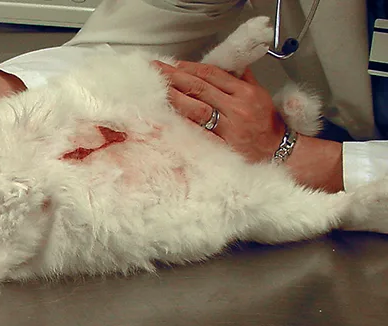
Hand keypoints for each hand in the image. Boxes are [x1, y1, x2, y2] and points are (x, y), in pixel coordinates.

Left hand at [153, 61, 284, 162]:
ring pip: (197, 109)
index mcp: (245, 93)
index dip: (189, 67)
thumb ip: (241, 78)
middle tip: (156, 70)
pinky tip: (168, 117)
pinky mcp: (223, 146)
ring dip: (175, 97)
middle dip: (175, 77)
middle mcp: (237, 108)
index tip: (173, 64)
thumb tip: (225, 64)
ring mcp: (229, 128)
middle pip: (200, 88)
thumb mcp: (259, 94)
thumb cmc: (267, 124)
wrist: (279, 152)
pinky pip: (199, 132)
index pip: (211, 74)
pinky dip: (183, 123)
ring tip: (158, 89)